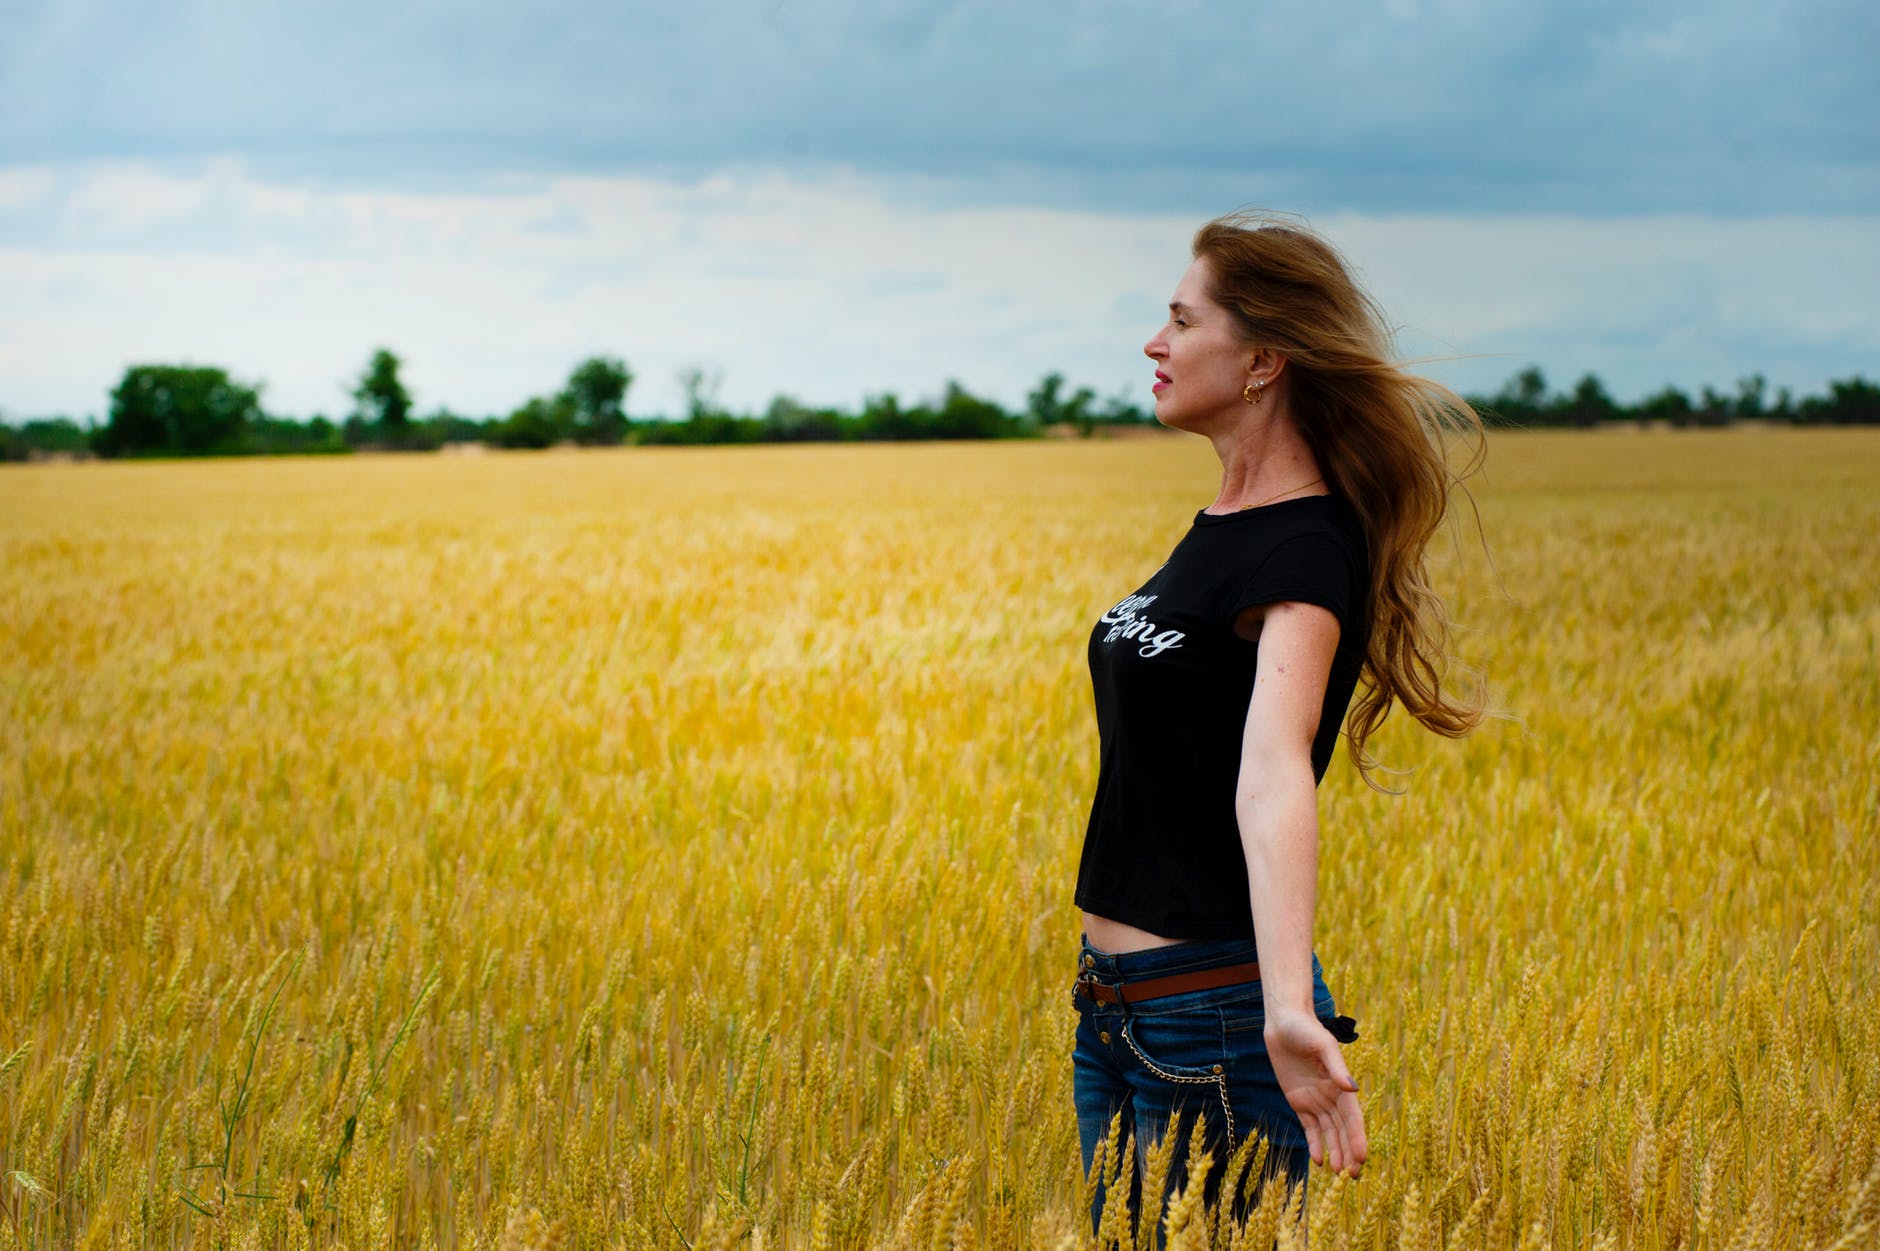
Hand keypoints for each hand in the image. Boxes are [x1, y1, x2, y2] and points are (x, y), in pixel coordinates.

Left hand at [1265, 1013, 1366, 1176]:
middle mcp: (1331, 1095)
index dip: (1358, 1138)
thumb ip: (1336, 1067)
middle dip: (1349, 1151)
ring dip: (1334, 1151)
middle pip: (1343, 1129)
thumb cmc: (1306, 1028)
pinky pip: (1309, 1127)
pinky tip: (1318, 1160)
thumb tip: (1353, 1089)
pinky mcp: (1299, 1101)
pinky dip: (1315, 1143)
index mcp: (1341, 1084)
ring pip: (1328, 1132)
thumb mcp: (1322, 1045)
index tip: (1362, 1158)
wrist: (1283, 1021)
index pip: (1353, 1117)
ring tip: (1337, 1173)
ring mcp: (1315, 1099)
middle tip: (1353, 1176)